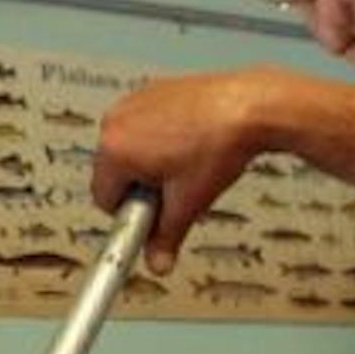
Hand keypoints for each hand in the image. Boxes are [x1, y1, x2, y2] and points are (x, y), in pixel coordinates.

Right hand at [91, 69, 280, 272]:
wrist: (251, 106)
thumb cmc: (220, 144)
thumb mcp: (189, 202)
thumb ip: (166, 237)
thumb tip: (157, 262)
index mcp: (115, 150)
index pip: (104, 200)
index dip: (131, 214)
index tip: (150, 217)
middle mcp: (115, 122)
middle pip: (113, 173)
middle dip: (140, 187)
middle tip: (175, 188)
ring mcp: (132, 102)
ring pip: (126, 149)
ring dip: (147, 162)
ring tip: (185, 163)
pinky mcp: (149, 91)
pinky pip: (140, 126)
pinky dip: (156, 137)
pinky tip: (187, 141)